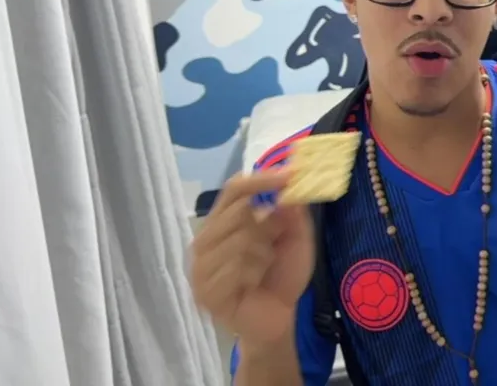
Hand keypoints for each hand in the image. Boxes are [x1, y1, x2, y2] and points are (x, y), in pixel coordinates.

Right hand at [190, 169, 315, 347]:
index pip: (234, 189)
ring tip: (263, 267)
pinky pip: (234, 268)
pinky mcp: (204, 291)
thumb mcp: (296, 238)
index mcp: (223, 222)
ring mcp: (200, 266)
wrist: (278, 320)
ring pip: (238, 239)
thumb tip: (289, 184)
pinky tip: (253, 284)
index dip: (261, 180)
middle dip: (267, 225)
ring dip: (262, 253)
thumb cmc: (282, 276)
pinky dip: (253, 273)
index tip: (291, 175)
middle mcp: (206, 239)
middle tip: (278, 239)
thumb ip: (292, 212)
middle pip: (236, 211)